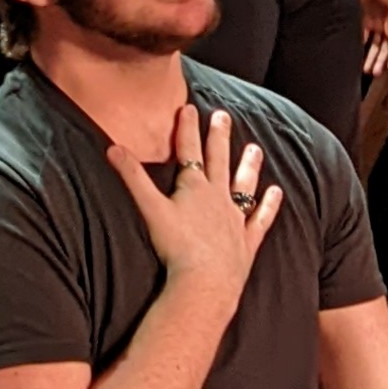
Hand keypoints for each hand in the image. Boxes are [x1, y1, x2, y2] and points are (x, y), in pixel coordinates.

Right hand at [104, 106, 282, 305]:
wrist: (205, 280)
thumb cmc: (176, 246)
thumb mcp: (150, 208)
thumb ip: (132, 177)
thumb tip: (112, 147)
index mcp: (194, 187)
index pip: (189, 151)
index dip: (187, 128)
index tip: (188, 108)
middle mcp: (219, 197)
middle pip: (219, 161)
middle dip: (219, 137)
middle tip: (223, 116)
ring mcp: (236, 218)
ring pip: (244, 185)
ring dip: (249, 165)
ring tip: (255, 148)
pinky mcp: (247, 241)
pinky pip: (261, 218)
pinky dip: (269, 205)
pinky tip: (276, 192)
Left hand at [360, 0, 387, 78]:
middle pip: (385, 47)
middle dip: (381, 60)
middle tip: (375, 73)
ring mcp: (377, 23)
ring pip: (374, 45)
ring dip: (371, 57)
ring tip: (366, 69)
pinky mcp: (365, 19)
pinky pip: (363, 36)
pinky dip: (361, 45)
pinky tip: (356, 55)